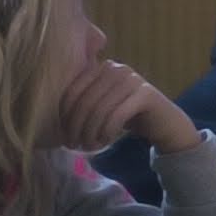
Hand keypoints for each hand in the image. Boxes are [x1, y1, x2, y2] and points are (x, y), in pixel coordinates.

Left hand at [58, 59, 199, 154]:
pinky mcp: (146, 94)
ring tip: (90, 146)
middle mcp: (116, 68)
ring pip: (99, 110)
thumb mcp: (100, 107)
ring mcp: (133, 79)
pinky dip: (107, 131)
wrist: (163, 123)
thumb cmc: (126, 117)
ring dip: (91, 133)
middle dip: (76, 128)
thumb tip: (52, 119)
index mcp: (100, 69)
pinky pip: (117, 115)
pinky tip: (106, 140)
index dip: (64, 117)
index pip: (71, 92)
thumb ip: (82, 103)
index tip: (65, 138)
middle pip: (84, 102)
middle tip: (75, 146)